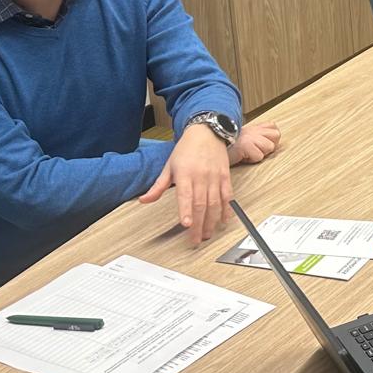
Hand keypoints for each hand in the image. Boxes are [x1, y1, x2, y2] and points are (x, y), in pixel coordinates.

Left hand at [138, 123, 232, 244]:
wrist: (207, 132)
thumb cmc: (186, 149)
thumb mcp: (169, 166)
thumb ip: (158, 186)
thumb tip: (144, 200)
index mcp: (185, 174)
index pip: (186, 196)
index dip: (186, 211)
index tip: (187, 224)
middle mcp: (201, 177)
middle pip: (201, 204)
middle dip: (200, 224)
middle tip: (197, 240)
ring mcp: (215, 177)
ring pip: (215, 203)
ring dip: (213, 221)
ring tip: (208, 234)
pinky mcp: (225, 176)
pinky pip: (227, 195)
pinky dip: (227, 209)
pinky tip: (224, 220)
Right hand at [230, 119, 280, 165]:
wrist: (212, 145)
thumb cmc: (227, 145)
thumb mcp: (244, 138)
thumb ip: (256, 137)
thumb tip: (271, 141)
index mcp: (254, 127)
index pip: (274, 127)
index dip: (271, 138)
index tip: (261, 144)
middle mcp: (254, 130)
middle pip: (276, 135)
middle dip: (269, 145)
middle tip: (256, 149)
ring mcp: (251, 137)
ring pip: (270, 147)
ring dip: (260, 153)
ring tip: (248, 153)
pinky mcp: (246, 145)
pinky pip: (258, 156)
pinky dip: (251, 159)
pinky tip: (243, 156)